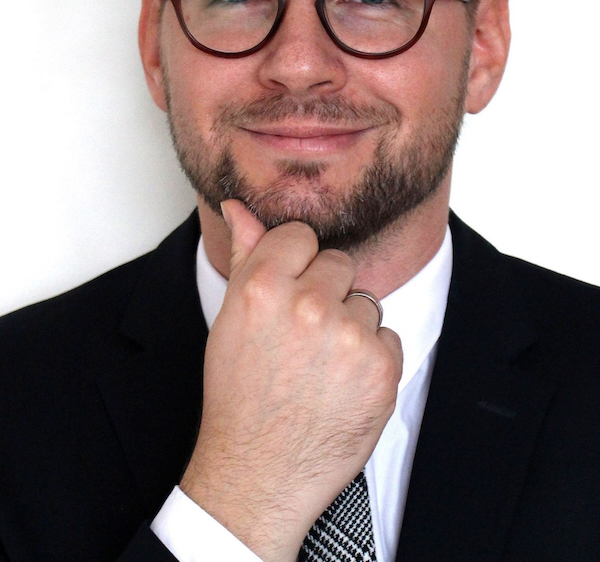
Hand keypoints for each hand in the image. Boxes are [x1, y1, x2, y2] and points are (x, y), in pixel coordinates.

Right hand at [181, 200, 402, 561]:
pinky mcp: (382, 368)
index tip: (289, 291)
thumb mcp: (229, 319)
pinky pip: (388, 337)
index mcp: (264, 285)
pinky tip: (342, 384)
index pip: (301, 235)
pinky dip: (372, 359)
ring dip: (350, 327)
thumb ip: (245, 254)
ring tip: (320, 366)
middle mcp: (308, 304)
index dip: (296, 264)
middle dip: (326, 292)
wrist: (258, 474)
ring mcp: (349, 336)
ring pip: (365, 302)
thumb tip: (239, 207)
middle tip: (302, 336)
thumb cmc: (238, 397)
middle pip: (339, 263)